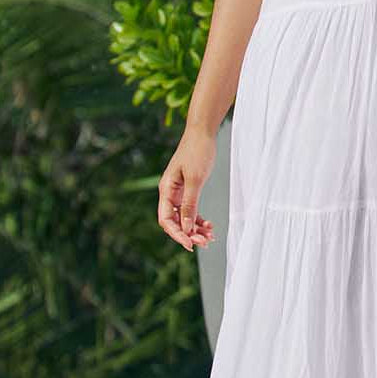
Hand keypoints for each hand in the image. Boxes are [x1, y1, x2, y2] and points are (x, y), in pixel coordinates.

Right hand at [158, 127, 218, 249]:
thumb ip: (189, 204)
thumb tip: (186, 227)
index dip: (177, 234)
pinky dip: (199, 219)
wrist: (203, 132)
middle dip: (189, 234)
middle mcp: (169, 193)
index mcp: (166, 190)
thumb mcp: (195, 180)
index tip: (191, 244)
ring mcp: (178, 191)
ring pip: (184, 217)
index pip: (166, 220)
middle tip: (206, 242)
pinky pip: (190, 210)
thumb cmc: (197, 152)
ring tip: (210, 236)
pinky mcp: (188, 189)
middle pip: (174, 221)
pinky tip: (209, 226)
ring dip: (195, 229)